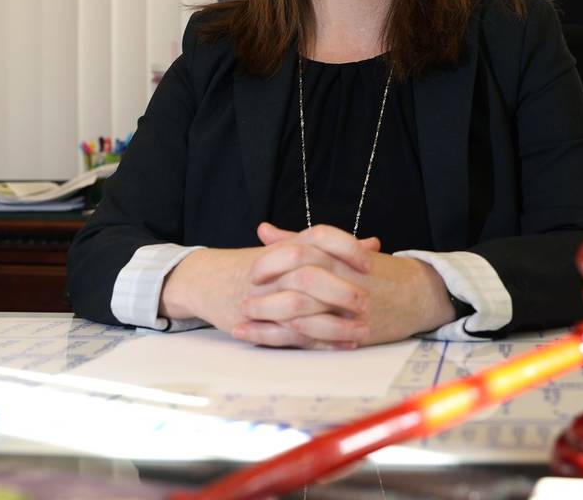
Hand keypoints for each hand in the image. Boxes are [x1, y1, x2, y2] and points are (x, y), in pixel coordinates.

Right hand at [157, 225, 379, 341]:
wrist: (207, 279)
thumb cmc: (257, 266)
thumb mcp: (292, 250)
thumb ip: (334, 249)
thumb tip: (374, 244)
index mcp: (288, 247)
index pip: (320, 238)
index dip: (347, 250)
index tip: (369, 264)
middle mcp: (277, 270)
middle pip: (312, 276)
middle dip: (342, 291)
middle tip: (368, 302)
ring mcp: (268, 297)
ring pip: (305, 310)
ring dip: (337, 323)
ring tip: (363, 330)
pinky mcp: (262, 322)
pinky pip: (294, 334)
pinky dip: (322, 340)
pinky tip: (345, 344)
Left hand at [234, 223, 455, 348]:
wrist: (420, 295)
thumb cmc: (377, 272)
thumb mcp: (343, 251)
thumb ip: (300, 240)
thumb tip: (263, 230)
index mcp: (343, 254)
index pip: (305, 248)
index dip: (276, 257)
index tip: (256, 267)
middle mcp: (347, 278)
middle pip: (301, 277)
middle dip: (269, 286)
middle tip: (247, 291)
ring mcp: (350, 307)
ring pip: (302, 309)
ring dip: (267, 314)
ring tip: (241, 317)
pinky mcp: (350, 333)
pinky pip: (309, 337)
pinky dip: (277, 337)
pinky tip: (254, 336)